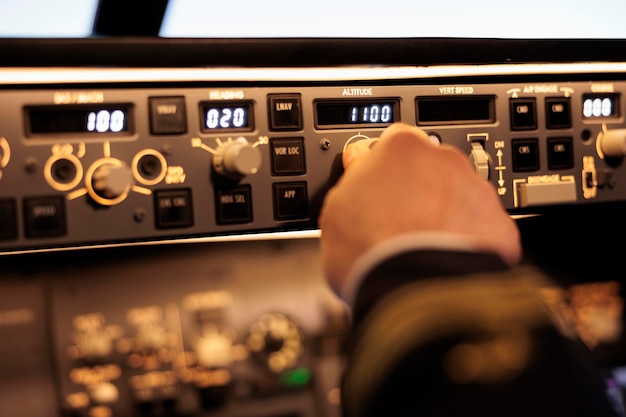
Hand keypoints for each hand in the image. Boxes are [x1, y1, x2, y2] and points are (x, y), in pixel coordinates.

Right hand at [318, 123, 520, 291]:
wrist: (413, 294)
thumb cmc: (370, 252)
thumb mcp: (335, 209)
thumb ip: (352, 177)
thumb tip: (359, 166)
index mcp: (402, 148)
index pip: (393, 142)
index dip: (383, 167)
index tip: (377, 185)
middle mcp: (445, 161)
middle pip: (431, 168)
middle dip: (418, 190)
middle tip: (398, 223)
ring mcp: (477, 192)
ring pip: (459, 197)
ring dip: (445, 215)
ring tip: (423, 249)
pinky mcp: (499, 225)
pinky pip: (483, 228)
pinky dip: (469, 241)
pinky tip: (447, 261)